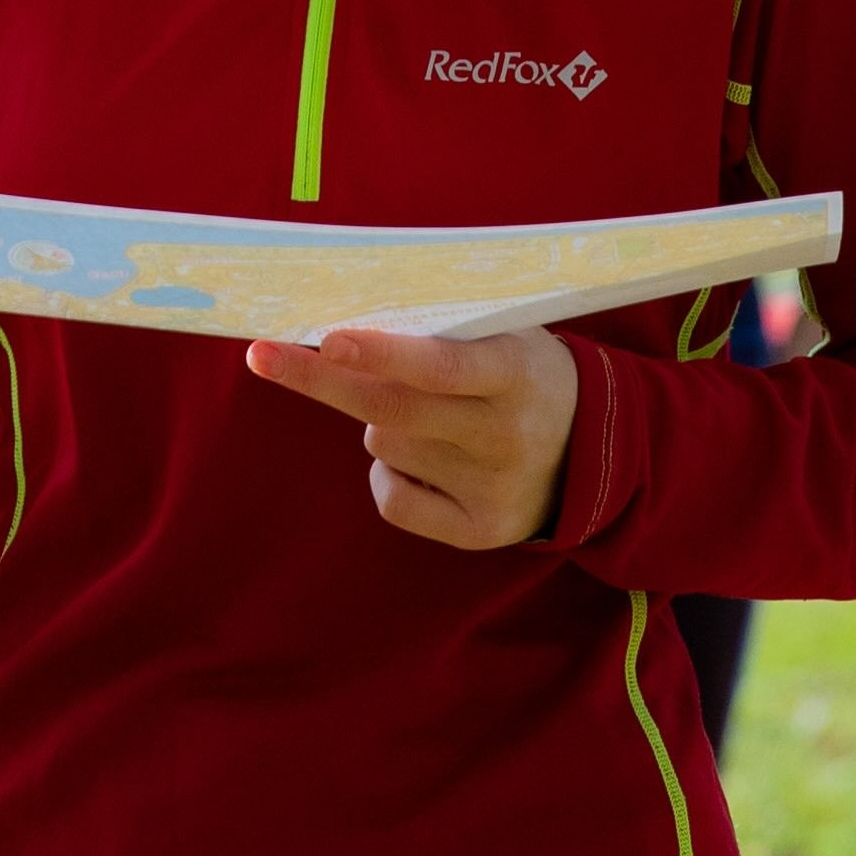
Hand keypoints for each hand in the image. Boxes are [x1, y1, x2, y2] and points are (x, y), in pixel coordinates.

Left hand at [246, 323, 579, 548]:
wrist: (591, 450)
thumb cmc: (524, 372)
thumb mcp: (505, 335)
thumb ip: (441, 331)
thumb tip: (344, 324)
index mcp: (515, 374)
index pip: (440, 365)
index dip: (381, 353)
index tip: (327, 338)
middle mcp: (504, 435)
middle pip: (392, 410)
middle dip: (320, 379)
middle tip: (264, 355)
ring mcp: (491, 489)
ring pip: (385, 445)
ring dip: (380, 421)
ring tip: (430, 412)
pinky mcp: (479, 532)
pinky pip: (393, 498)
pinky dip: (388, 472)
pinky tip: (423, 458)